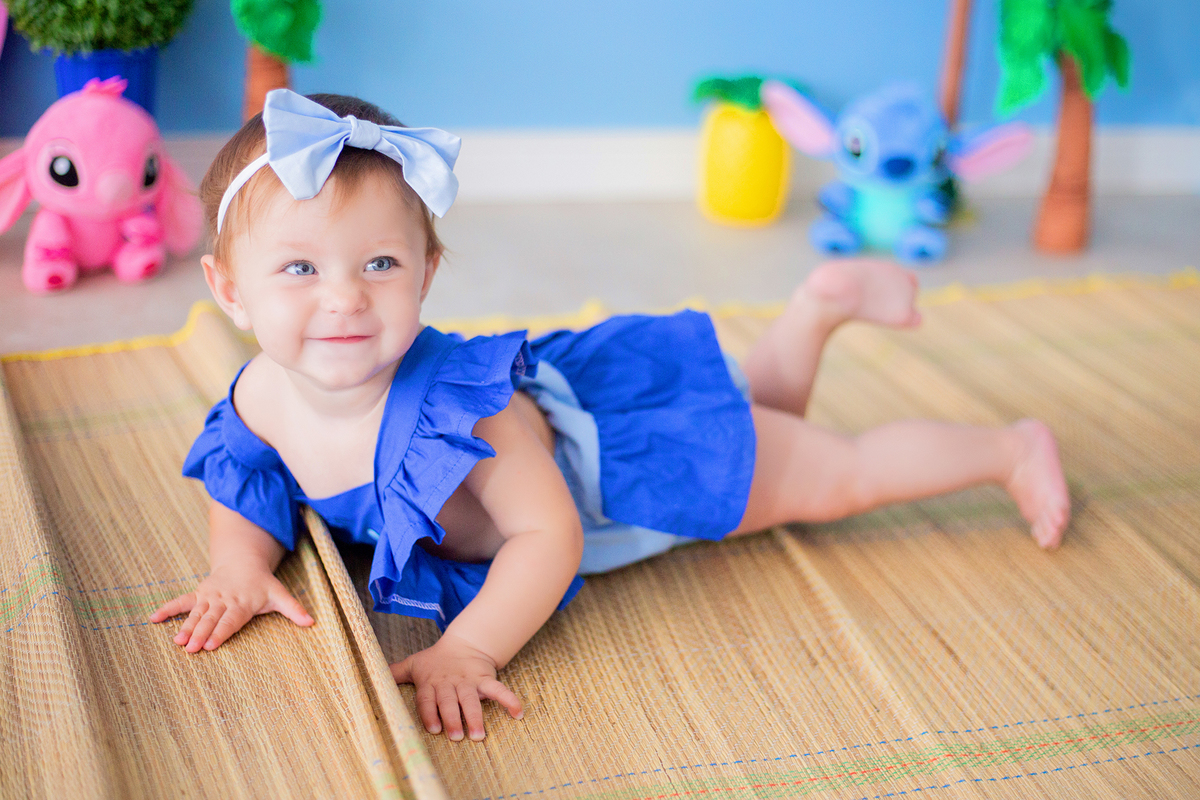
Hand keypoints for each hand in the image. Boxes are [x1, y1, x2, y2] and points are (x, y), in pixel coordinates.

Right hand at [149, 563, 312, 651]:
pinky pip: (181, 601)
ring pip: (196, 613)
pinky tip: (153, 618)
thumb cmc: (263, 584)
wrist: (244, 562)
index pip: (231, 620)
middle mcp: (224, 599)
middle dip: (201, 633)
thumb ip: (293, 609)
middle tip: (190, 648)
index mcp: (242, 602)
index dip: (221, 632)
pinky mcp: (198, 593)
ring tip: (177, 641)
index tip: (212, 645)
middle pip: (211, 619)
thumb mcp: (280, 595)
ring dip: (185, 626)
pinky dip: (168, 609)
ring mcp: (209, 596)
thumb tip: (312, 622)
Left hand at [390, 633, 522, 740]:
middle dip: (453, 718)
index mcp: (431, 682)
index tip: (435, 728)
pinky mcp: (485, 679)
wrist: (464, 643)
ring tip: (478, 735)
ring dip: (476, 717)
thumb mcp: (414, 664)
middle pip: (450, 702)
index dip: (430, 713)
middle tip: (456, 736)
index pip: (428, 700)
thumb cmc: (435, 660)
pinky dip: (509, 700)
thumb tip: (371, 674)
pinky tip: (518, 713)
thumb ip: (395, 673)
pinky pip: (498, 690)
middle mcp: (449, 683)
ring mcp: (468, 682)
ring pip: (472, 700)